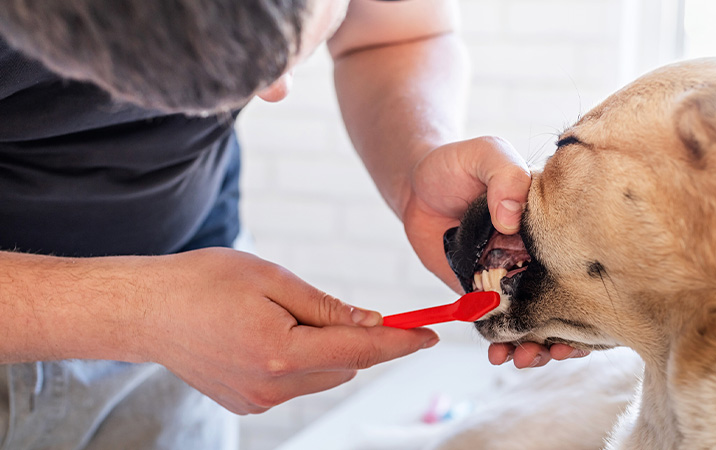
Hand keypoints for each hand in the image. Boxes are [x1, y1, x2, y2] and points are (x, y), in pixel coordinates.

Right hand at [140, 248, 437, 414]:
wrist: (146, 311)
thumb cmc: (203, 283)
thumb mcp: (271, 280)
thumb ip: (327, 307)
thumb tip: (371, 324)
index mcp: (281, 352)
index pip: (361, 352)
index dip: (401, 343)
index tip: (431, 334)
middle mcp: (273, 387)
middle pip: (345, 366)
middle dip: (353, 339)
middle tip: (329, 307)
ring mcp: (258, 401)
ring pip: (321, 375)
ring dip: (324, 350)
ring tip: (279, 316)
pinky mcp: (247, 404)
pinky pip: (294, 383)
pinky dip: (298, 360)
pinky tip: (264, 335)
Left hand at [401, 137, 589, 366]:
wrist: (415, 183)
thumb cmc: (456, 163)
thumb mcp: (485, 153)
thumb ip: (503, 175)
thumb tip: (511, 216)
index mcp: (549, 225)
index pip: (581, 261)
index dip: (590, 292)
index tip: (590, 316)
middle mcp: (535, 254)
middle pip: (563, 299)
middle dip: (567, 332)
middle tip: (557, 349)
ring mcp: (509, 276)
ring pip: (532, 319)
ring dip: (535, 345)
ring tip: (525, 358)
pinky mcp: (480, 292)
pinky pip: (496, 323)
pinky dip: (500, 343)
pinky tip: (497, 354)